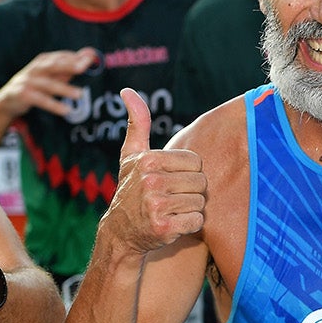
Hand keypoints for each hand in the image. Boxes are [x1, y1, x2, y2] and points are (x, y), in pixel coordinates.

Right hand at [0, 47, 95, 119]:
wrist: (9, 100)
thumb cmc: (36, 85)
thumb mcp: (52, 75)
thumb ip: (70, 66)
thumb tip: (91, 53)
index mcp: (43, 62)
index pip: (60, 56)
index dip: (75, 57)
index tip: (92, 56)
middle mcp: (35, 69)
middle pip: (52, 65)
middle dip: (68, 65)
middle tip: (83, 67)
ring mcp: (27, 81)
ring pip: (47, 84)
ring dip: (63, 89)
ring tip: (80, 94)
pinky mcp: (22, 94)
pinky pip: (39, 99)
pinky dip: (52, 105)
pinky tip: (65, 110)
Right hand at [103, 88, 205, 253]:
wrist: (120, 232)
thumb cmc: (132, 189)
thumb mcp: (131, 155)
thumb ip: (137, 123)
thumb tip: (127, 90)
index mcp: (148, 160)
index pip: (196, 162)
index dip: (188, 173)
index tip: (169, 180)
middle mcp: (150, 180)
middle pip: (201, 182)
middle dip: (191, 192)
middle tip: (171, 198)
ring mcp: (155, 204)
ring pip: (200, 202)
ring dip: (190, 209)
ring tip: (170, 210)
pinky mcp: (163, 227)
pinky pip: (197, 221)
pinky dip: (189, 225)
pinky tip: (172, 224)